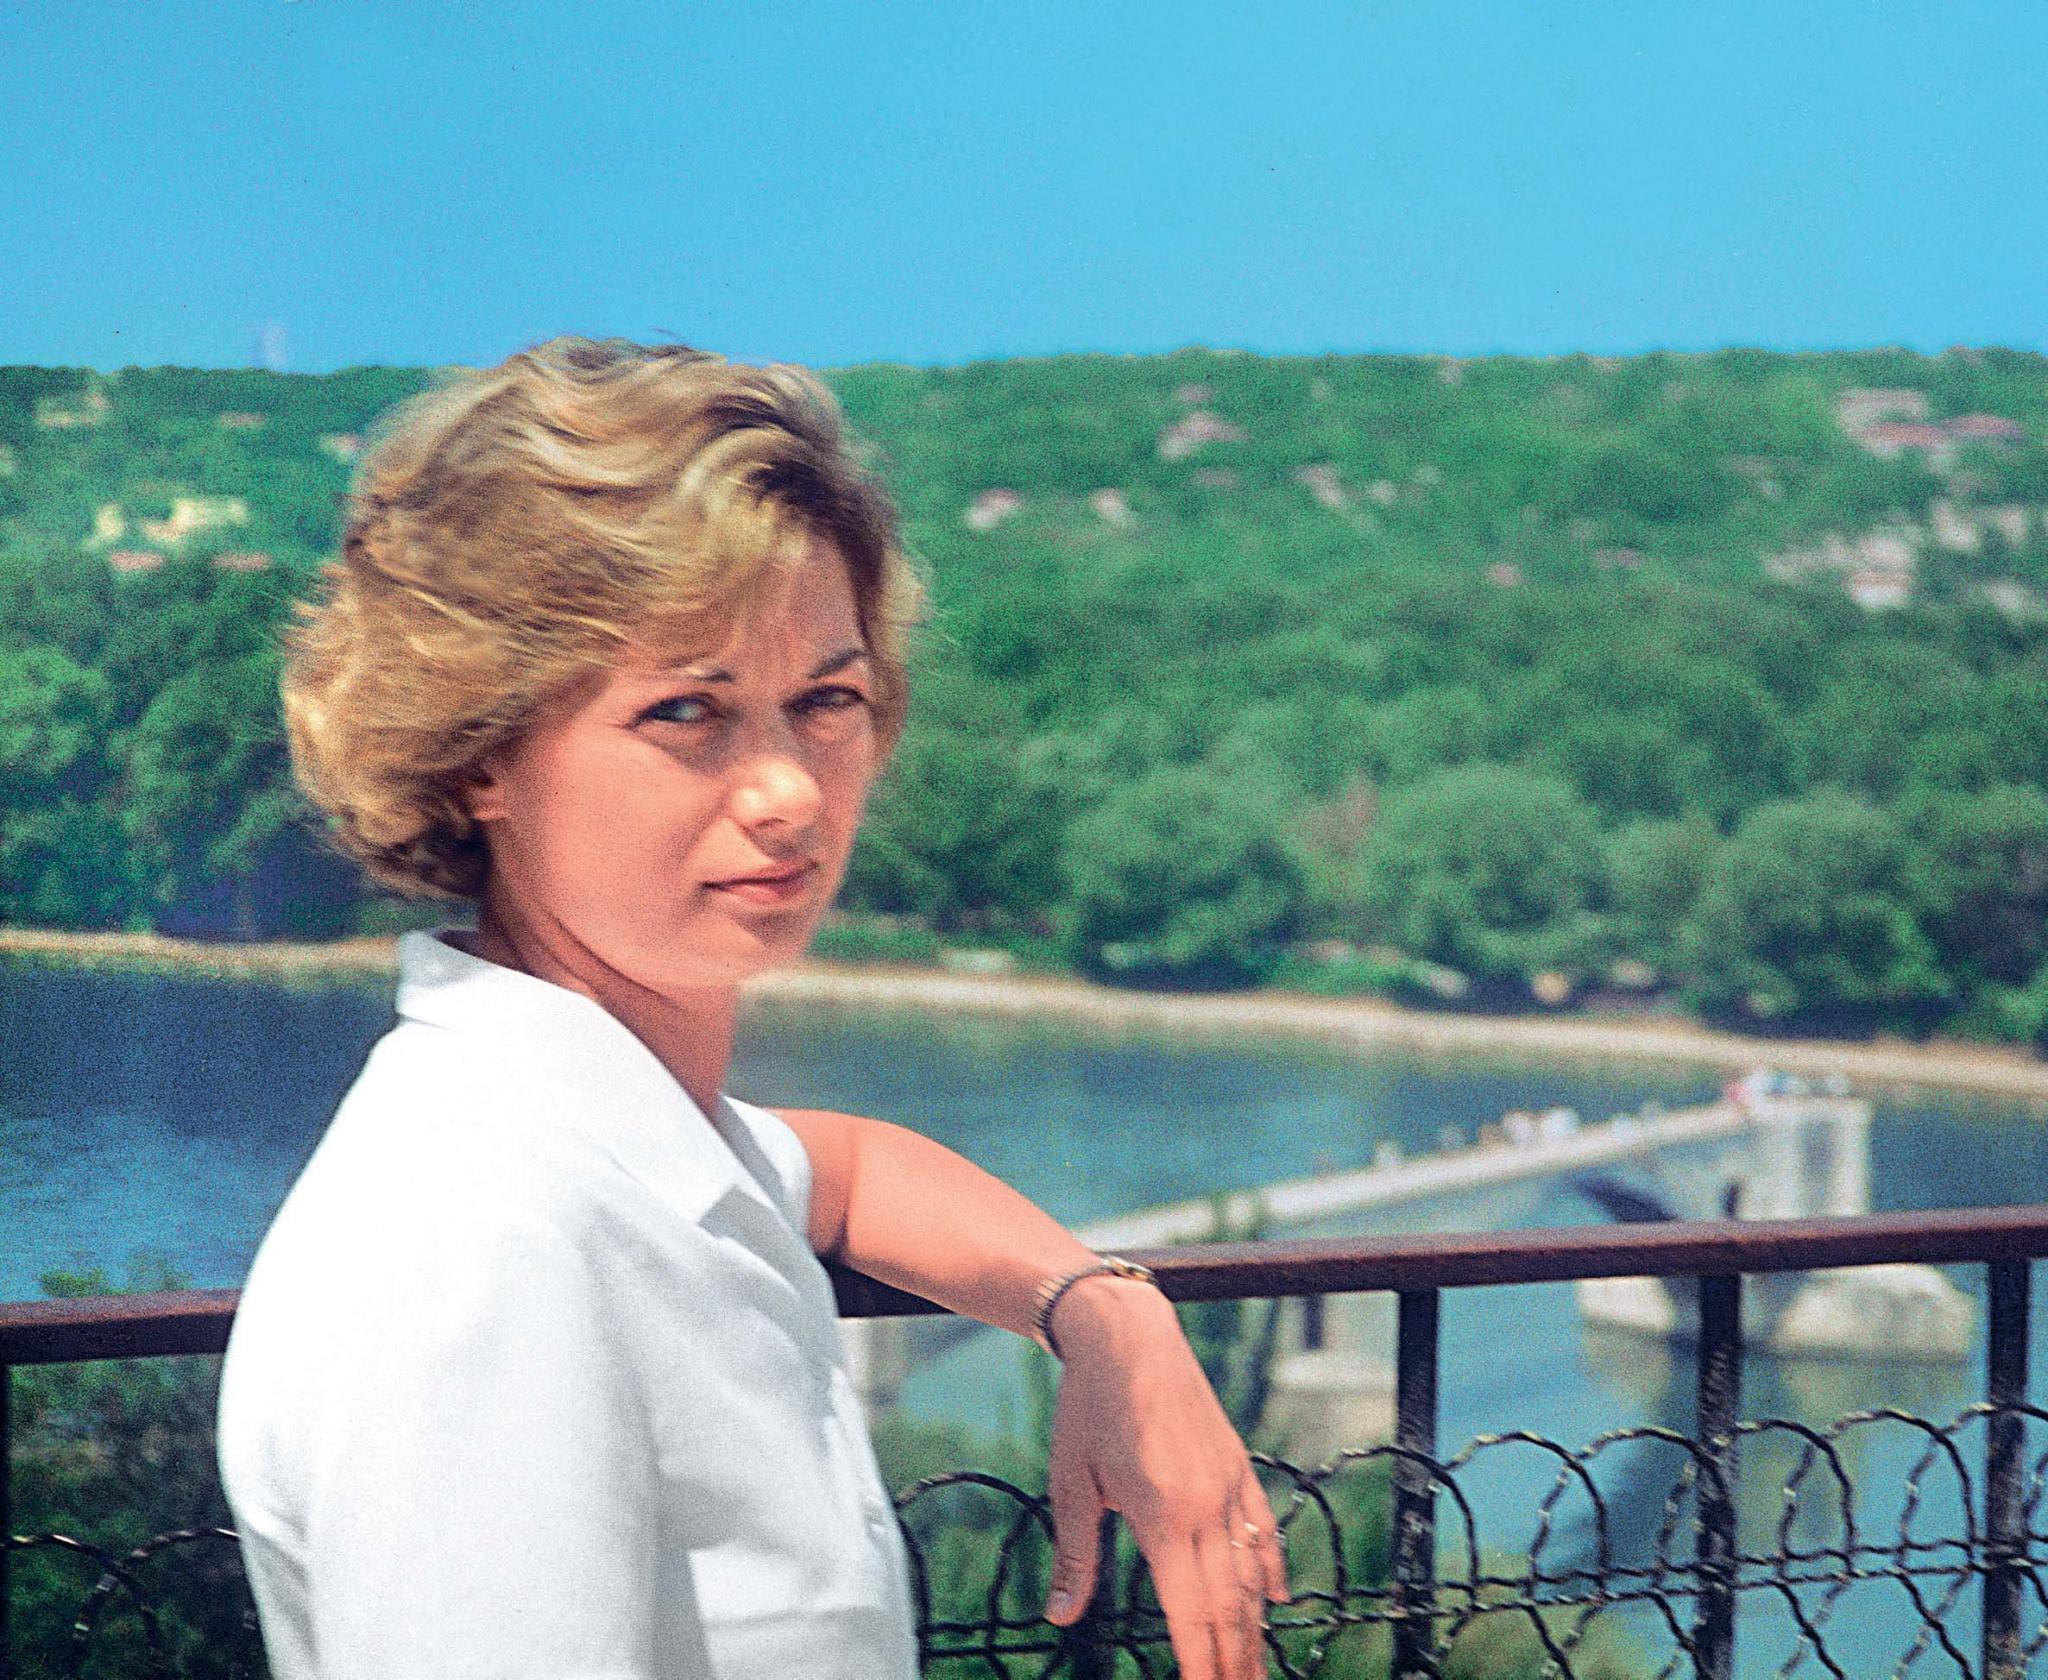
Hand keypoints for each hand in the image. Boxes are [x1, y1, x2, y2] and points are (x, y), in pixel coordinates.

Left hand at [1040, 1275, 1288, 1679]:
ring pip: (1252, 1571)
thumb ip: (1076, 1554)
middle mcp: (1206, 1506)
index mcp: (1163, 1516)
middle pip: (1230, 1603)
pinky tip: (1273, 1598)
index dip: (1199, 1661)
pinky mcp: (1236, 1463)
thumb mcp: (1071, 1481)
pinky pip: (1262, 1526)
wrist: (1129, 1335)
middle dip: (1235, 1659)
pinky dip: (1271, 1567)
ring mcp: (1228, 1484)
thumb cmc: (1090, 1406)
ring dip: (1254, 1625)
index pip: (1190, 1611)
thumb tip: (1060, 1616)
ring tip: (1255, 1668)